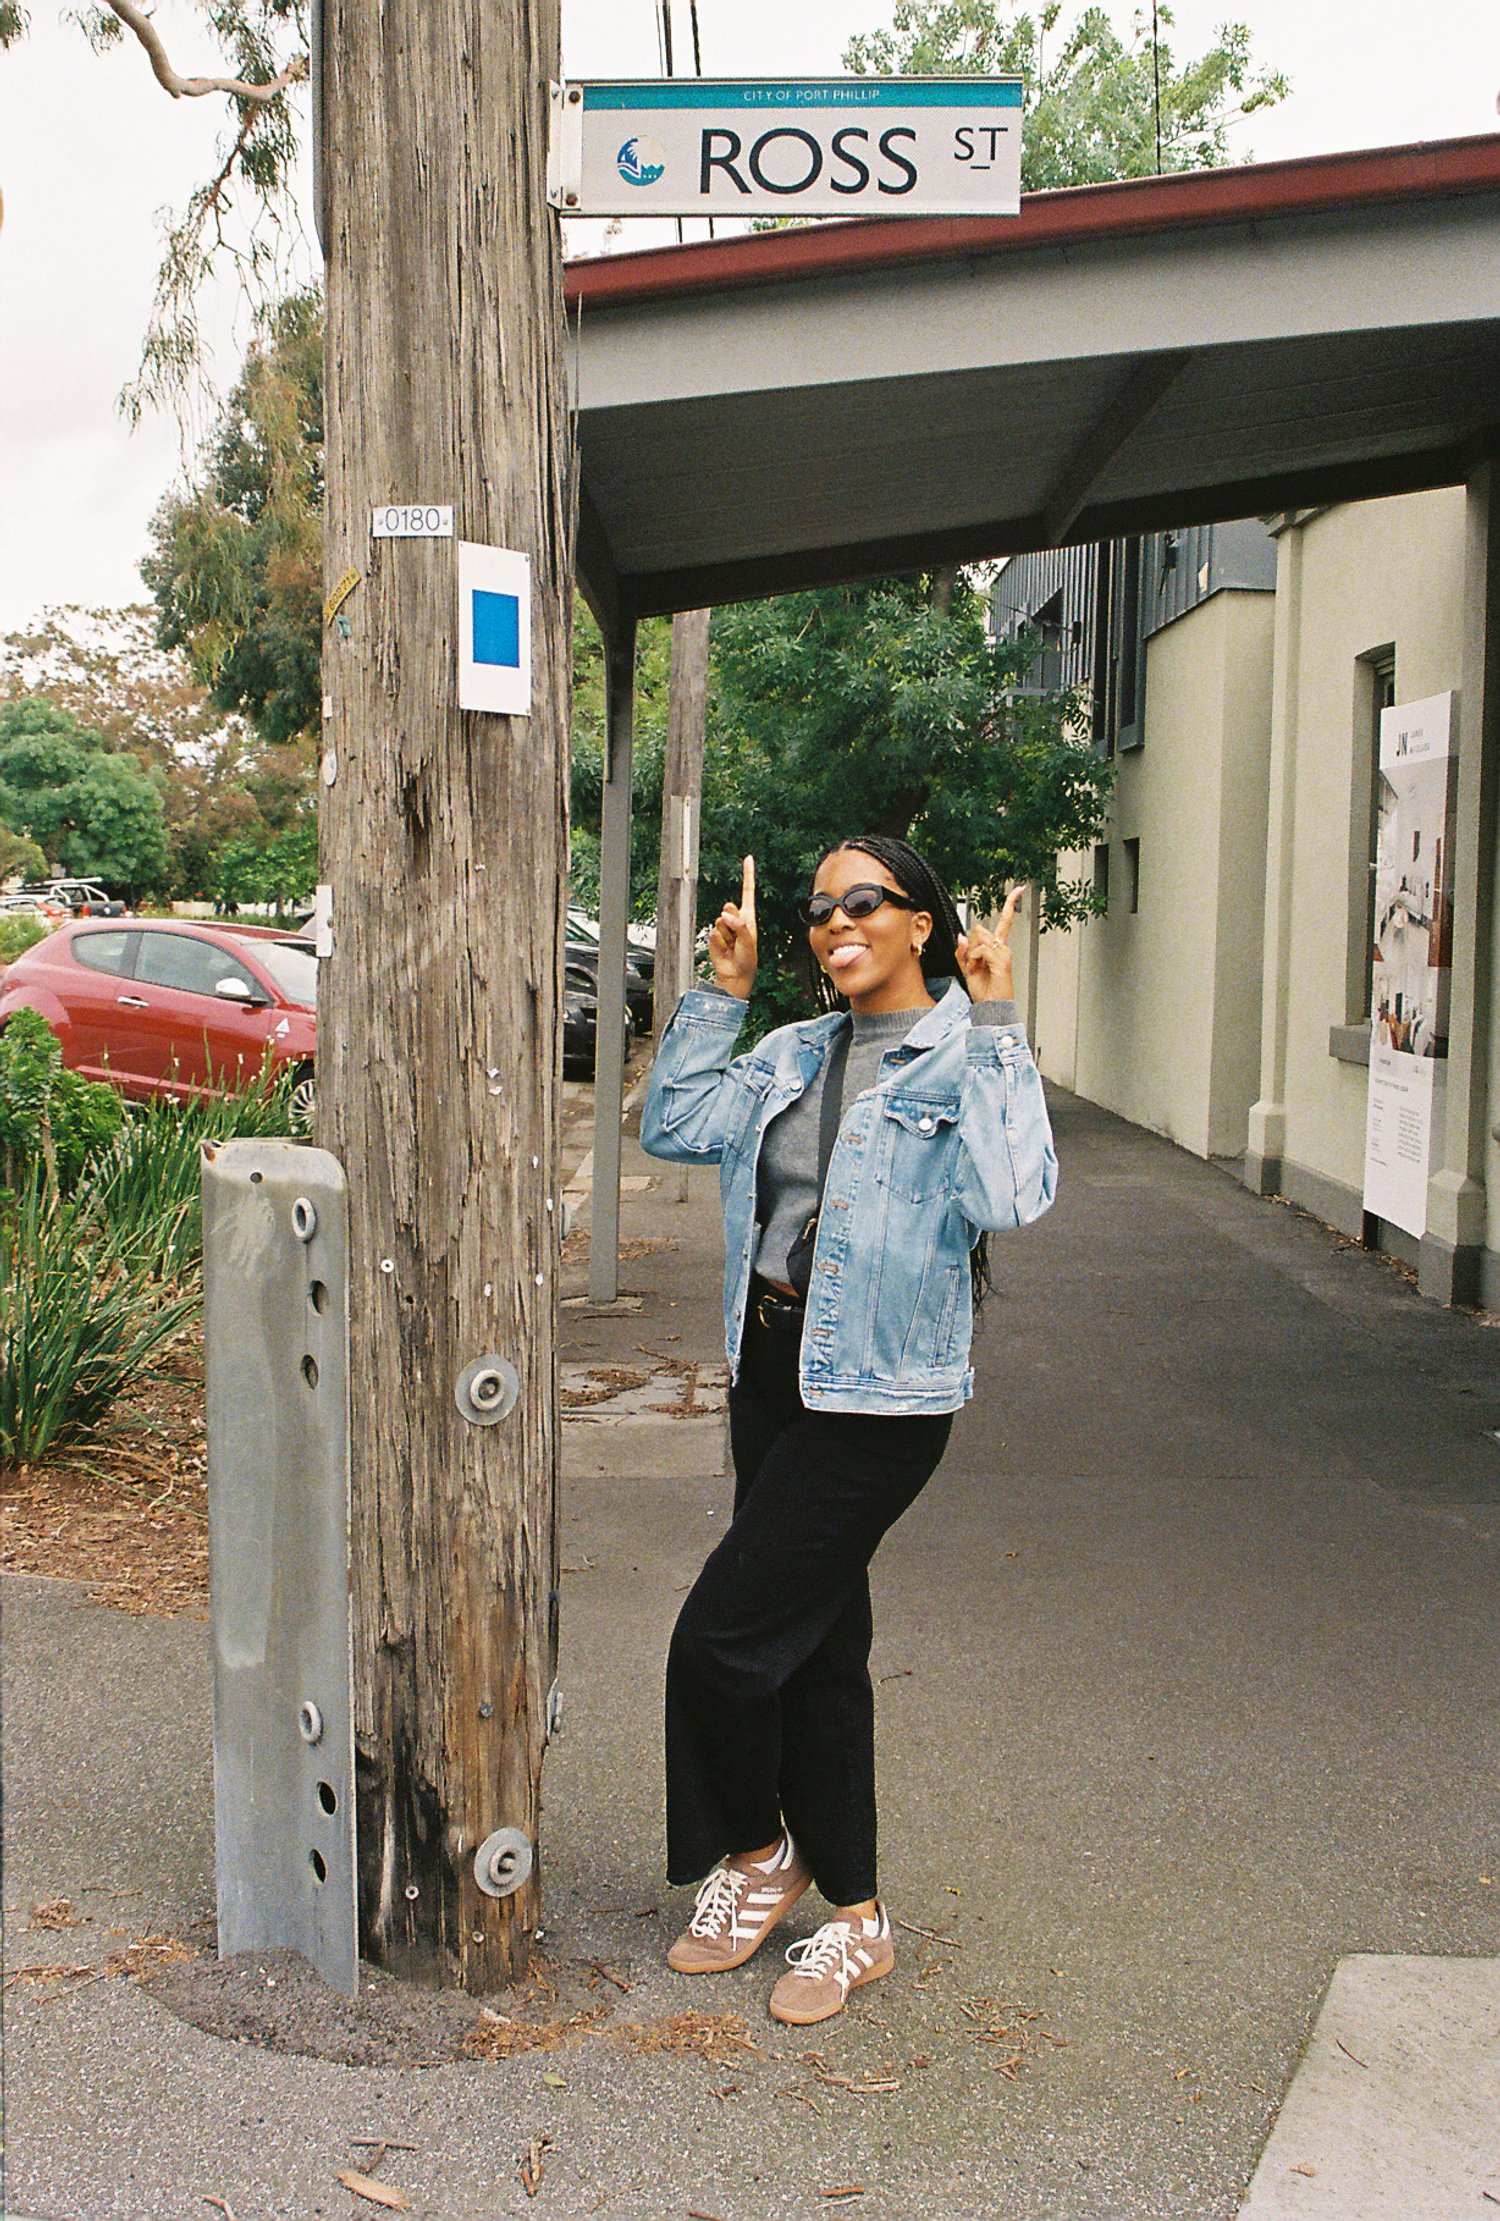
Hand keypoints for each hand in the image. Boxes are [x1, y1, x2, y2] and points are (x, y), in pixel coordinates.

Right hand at [707, 856, 757, 999]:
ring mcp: (724, 927)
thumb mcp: (750, 941)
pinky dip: (720, 942)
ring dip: (727, 934)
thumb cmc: (747, 958)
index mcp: (748, 916)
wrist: (735, 974)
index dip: (748, 874)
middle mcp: (736, 918)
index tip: (748, 858)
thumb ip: (739, 926)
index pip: (747, 891)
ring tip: (732, 946)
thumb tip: (724, 915)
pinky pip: (714, 932)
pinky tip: (725, 949)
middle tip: (737, 936)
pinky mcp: (714, 935)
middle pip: (729, 906)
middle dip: (732, 920)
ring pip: (720, 920)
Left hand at [956, 884, 1022, 1001]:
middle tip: (972, 965)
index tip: (1019, 889)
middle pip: (979, 929)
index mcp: (996, 948)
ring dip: (970, 955)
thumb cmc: (984, 992)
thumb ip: (963, 952)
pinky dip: (973, 960)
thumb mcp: (968, 969)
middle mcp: (1002, 947)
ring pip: (978, 938)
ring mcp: (1004, 953)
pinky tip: (978, 970)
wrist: (991, 1008)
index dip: (1011, 904)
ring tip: (976, 969)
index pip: (1005, 921)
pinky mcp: (1002, 960)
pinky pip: (980, 950)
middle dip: (969, 946)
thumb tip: (961, 935)